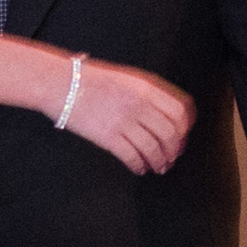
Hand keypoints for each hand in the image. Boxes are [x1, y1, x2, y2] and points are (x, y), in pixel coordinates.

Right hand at [56, 56, 191, 174]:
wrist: (62, 84)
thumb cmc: (91, 80)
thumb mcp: (127, 78)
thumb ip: (148, 93)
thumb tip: (164, 115)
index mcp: (146, 88)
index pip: (179, 111)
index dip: (185, 127)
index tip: (183, 135)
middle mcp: (139, 105)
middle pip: (170, 133)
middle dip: (174, 149)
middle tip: (172, 156)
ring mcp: (124, 121)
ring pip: (153, 148)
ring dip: (159, 161)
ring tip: (158, 166)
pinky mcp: (108, 137)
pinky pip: (132, 156)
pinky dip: (139, 165)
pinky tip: (139, 168)